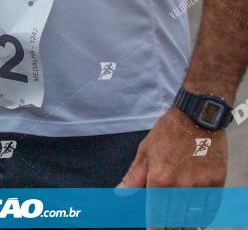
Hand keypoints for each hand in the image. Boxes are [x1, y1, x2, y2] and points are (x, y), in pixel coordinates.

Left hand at [118, 107, 225, 228]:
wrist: (196, 116)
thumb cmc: (168, 133)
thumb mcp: (145, 151)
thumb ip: (134, 177)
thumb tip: (119, 194)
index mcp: (159, 179)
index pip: (157, 217)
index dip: (155, 229)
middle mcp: (180, 186)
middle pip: (175, 221)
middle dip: (170, 227)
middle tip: (167, 226)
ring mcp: (200, 186)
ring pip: (193, 219)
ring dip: (186, 225)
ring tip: (181, 224)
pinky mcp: (216, 183)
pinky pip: (210, 209)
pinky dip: (203, 217)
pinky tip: (197, 220)